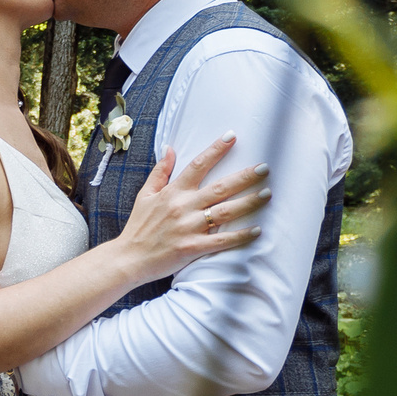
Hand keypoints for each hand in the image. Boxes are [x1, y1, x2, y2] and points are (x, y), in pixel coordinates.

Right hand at [111, 135, 269, 280]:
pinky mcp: (193, 248)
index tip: (232, 137)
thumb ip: (160, 171)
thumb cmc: (139, 227)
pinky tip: (257, 230)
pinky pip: (221, 241)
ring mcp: (189, 227)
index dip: (216, 150)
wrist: (129, 258)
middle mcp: (183, 206)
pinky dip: (240, 236)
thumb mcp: (145, 194)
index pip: (198, 165)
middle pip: (220, 187)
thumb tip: (170, 148)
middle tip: (265, 168)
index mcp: (173, 192)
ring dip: (248, 202)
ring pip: (225, 212)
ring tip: (267, 194)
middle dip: (244, 177)